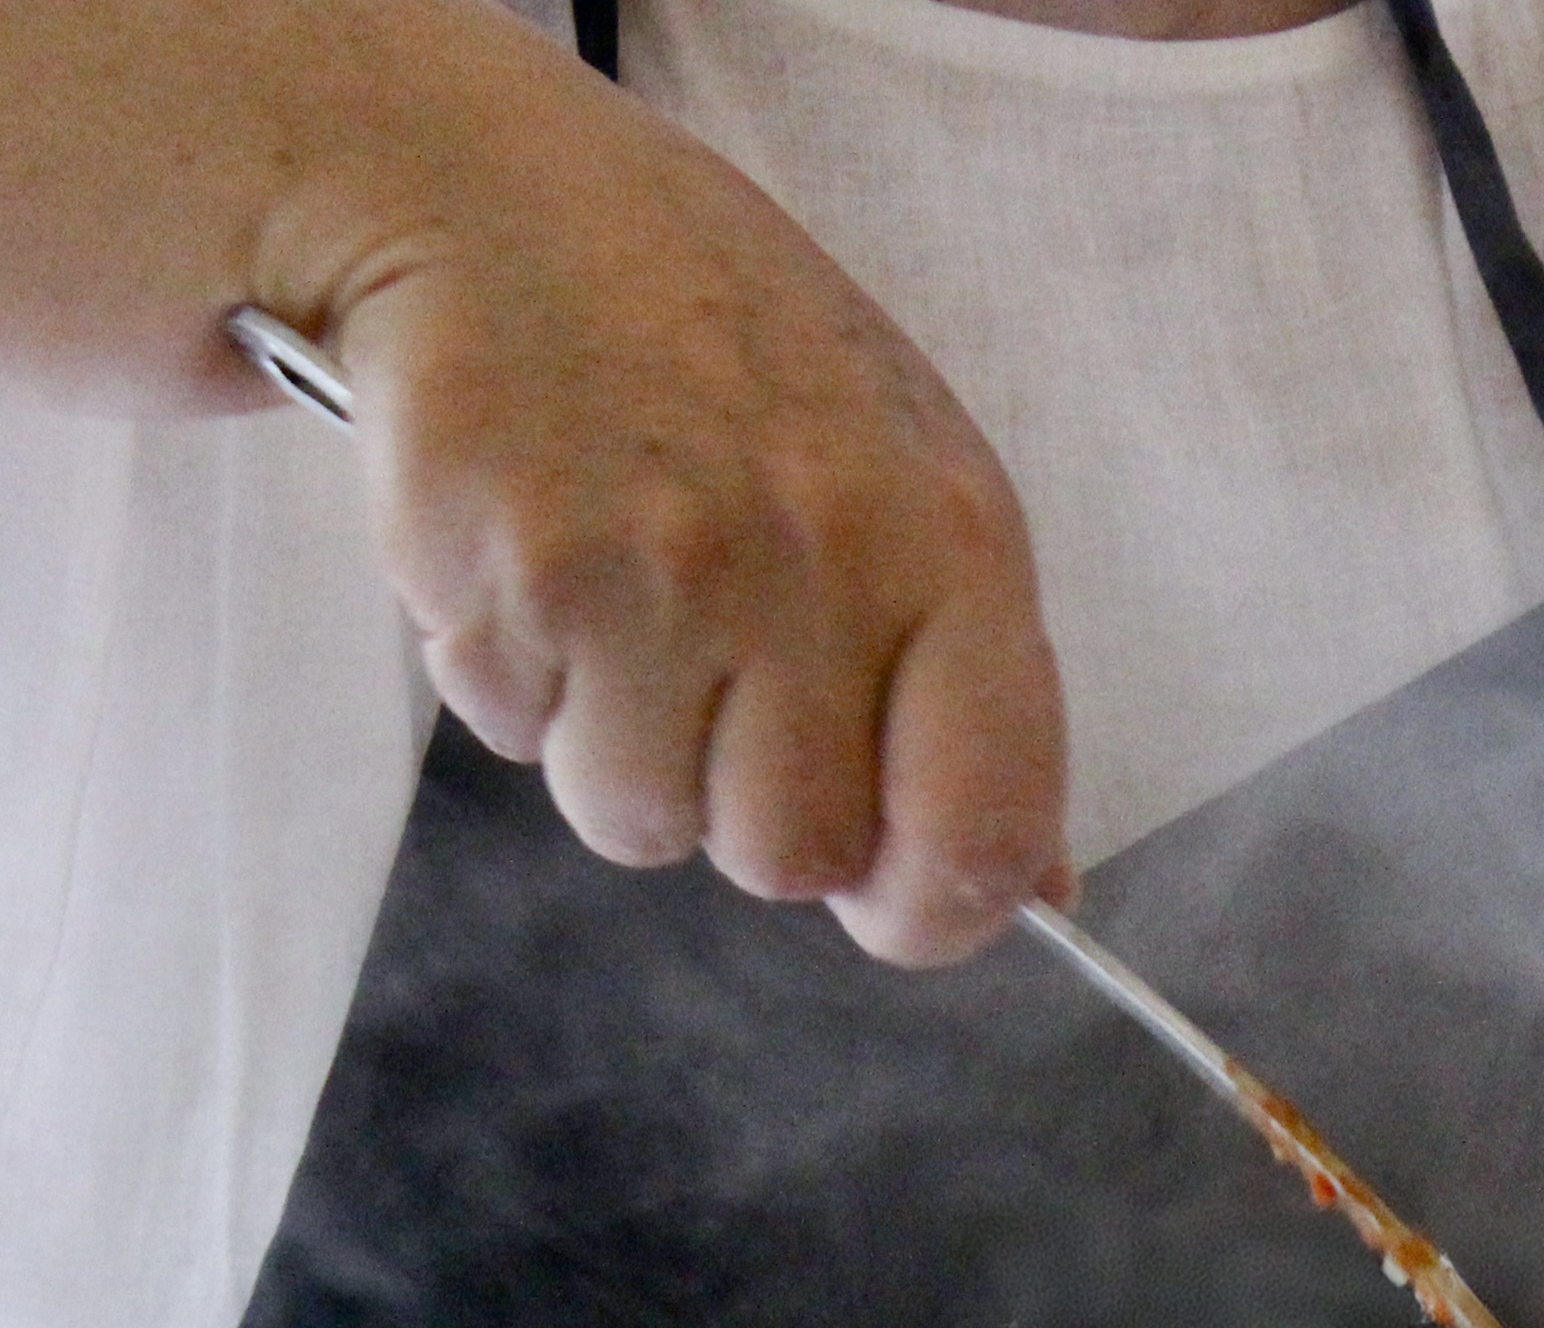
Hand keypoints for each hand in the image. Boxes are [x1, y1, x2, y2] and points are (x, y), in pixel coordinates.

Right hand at [265, 49, 1068, 961]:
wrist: (503, 206)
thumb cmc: (720, 353)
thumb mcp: (900, 474)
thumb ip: (974, 680)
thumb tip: (1040, 882)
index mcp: (950, 537)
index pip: (986, 820)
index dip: (939, 905)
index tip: (898, 900)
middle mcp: (825, 556)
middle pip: (794, 857)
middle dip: (743, 808)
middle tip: (712, 679)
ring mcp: (671, 569)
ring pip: (646, 825)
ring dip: (617, 752)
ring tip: (617, 603)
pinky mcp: (528, 575)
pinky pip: (522, 742)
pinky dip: (516, 684)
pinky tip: (537, 559)